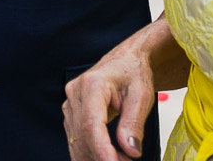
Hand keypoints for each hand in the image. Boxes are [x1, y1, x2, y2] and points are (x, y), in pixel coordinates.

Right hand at [63, 45, 155, 160]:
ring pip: (77, 141)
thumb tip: (130, 151)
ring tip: (122, 159)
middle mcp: (75, 93)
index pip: (92, 124)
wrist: (126, 61)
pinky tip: (110, 156)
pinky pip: (77, 139)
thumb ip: (134, 123)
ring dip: (96, 157)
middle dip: (103, 157)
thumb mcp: (142, 96)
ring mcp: (70, 103)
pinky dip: (92, 153)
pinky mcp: (72, 113)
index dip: (102, 149)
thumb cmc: (132, 73)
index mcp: (93, 84)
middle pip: (82, 135)